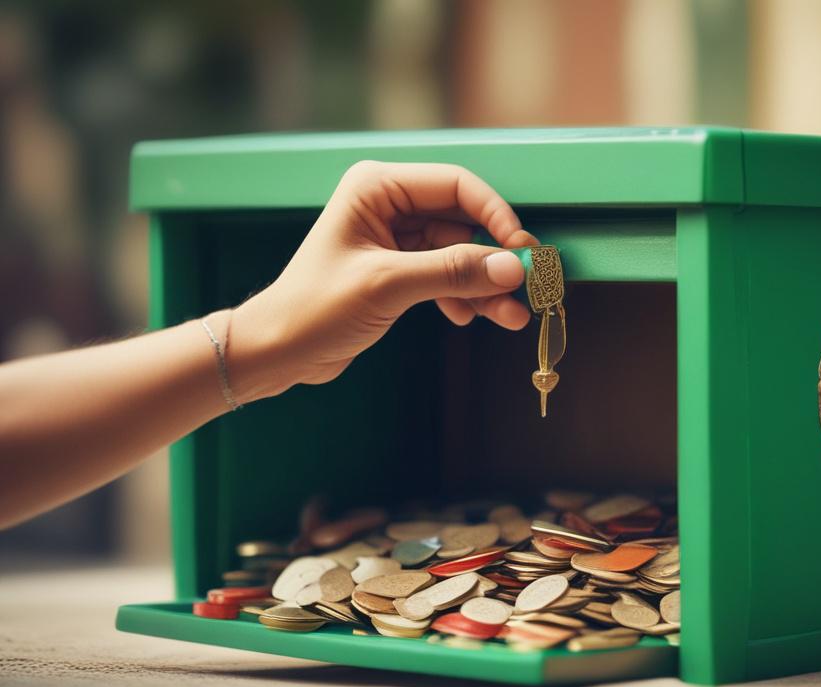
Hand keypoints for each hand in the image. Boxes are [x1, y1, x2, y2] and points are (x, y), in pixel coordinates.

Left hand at [228, 161, 538, 400]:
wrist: (279, 352)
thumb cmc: (316, 308)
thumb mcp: (389, 286)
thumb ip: (453, 272)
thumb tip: (512, 268)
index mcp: (378, 187)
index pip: (455, 186)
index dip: (495, 215)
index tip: (522, 250)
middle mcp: (388, 205)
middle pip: (462, 221)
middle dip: (493, 259)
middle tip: (528, 287)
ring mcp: (394, 238)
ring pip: (458, 253)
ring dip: (483, 285)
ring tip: (509, 318)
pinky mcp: (398, 270)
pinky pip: (445, 275)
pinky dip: (461, 297)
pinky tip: (467, 318)